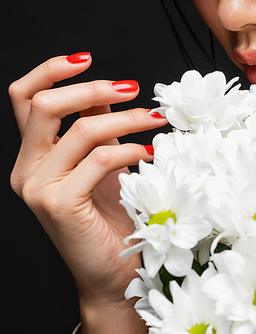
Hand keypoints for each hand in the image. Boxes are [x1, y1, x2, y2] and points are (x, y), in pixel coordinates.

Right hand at [9, 52, 168, 306]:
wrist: (115, 274)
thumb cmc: (113, 218)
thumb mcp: (103, 162)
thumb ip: (96, 126)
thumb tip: (107, 90)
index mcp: (32, 156)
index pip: (23, 97)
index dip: (50, 70)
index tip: (87, 59)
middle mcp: (26, 170)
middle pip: (43, 104)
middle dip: (92, 88)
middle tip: (132, 87)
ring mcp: (39, 188)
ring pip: (79, 130)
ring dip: (125, 119)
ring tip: (154, 120)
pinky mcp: (60, 205)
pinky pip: (98, 160)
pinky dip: (130, 150)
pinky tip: (149, 154)